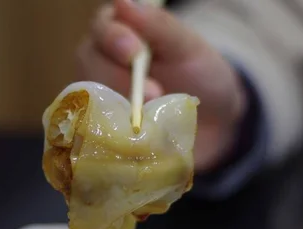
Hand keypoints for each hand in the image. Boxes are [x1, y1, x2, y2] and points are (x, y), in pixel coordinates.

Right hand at [76, 0, 247, 171]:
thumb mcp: (188, 47)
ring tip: (147, 122)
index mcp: (119, 32)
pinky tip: (133, 140)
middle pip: (89, 64)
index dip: (115, 40)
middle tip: (153, 95)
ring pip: (88, 99)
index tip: (134, 52)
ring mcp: (98, 98)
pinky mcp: (102, 130)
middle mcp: (101, 63)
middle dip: (120, 80)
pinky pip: (95, 131)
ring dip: (117, 110)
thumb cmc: (200, 76)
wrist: (214, 123)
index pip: (104, 29)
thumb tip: (122, 1)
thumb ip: (158, 26)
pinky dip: (113, 135)